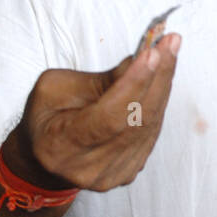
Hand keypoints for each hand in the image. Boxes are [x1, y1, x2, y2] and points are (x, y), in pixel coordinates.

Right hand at [2, 34, 179, 191]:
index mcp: (60, 147)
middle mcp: (89, 168)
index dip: (134, 85)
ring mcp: (114, 174)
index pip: (108, 118)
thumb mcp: (55, 87)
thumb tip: (141, 60)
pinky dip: (159, 100)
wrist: (45, 158)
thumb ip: (98, 79)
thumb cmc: (47, 116)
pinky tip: (161, 76)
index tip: (152, 52)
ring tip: (169, 51)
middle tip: (171, 42)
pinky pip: (153, 130)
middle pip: (137, 120)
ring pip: (151, 124)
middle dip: (158, 76)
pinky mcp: (131, 170)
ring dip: (163, 84)